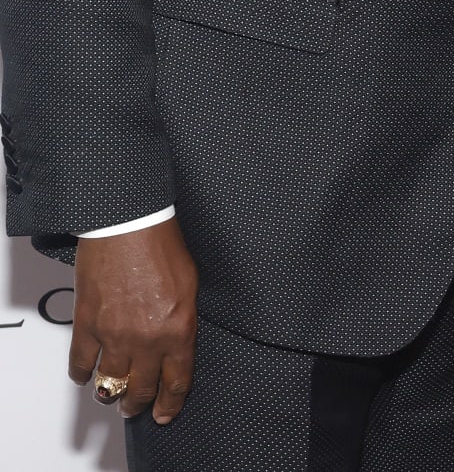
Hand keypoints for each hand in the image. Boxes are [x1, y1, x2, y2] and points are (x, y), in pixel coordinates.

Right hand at [68, 218, 197, 422]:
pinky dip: (82, 375)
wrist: (129, 223)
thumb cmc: (162, 244)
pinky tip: (86, 375)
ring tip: (113, 396)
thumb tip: (177, 342)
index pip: (177, 381)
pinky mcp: (87, 326)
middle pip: (142, 389)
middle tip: (136, 407)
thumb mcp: (189, 284)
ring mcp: (115, 335)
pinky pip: (81, 365)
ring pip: (110, 384)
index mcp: (179, 329)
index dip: (171, 403)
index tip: (165, 413)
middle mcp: (148, 339)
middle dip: (140, 403)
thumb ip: (183, 319)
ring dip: (111, 395)